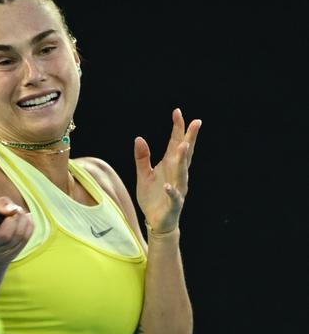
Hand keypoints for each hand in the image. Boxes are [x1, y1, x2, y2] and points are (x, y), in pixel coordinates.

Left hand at [134, 108, 201, 232]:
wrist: (157, 221)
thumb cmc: (152, 197)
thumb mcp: (143, 175)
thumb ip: (142, 158)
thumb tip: (139, 138)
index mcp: (170, 165)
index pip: (175, 143)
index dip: (177, 128)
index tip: (178, 112)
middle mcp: (177, 174)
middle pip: (185, 154)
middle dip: (189, 138)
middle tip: (195, 122)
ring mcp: (178, 189)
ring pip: (182, 173)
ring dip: (183, 160)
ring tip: (183, 146)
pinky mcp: (174, 204)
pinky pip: (173, 197)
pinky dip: (171, 191)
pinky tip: (167, 186)